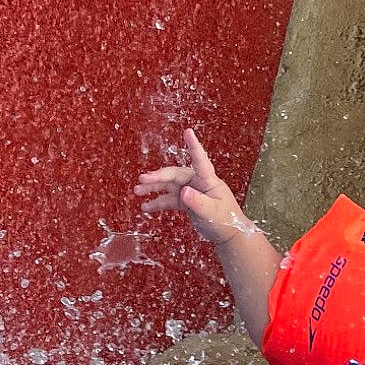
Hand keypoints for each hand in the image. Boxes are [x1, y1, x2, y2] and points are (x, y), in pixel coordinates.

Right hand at [134, 129, 252, 245]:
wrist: (227, 233)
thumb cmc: (226, 220)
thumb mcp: (212, 212)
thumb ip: (199, 202)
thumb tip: (184, 192)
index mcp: (208, 180)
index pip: (200, 160)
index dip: (193, 146)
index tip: (188, 132)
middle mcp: (197, 182)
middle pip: (175, 174)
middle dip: (158, 177)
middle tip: (143, 179)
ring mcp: (190, 190)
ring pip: (168, 185)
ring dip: (153, 188)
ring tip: (137, 191)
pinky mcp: (185, 200)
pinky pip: (168, 199)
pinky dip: (157, 202)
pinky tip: (145, 207)